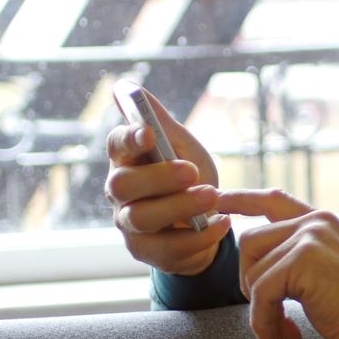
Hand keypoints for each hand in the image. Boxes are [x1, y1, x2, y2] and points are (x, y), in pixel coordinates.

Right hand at [105, 87, 231, 274]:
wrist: (205, 223)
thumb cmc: (189, 180)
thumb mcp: (182, 147)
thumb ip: (161, 122)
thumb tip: (129, 87)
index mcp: (127, 160)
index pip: (116, 145)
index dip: (129, 138)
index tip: (148, 133)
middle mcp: (120, 193)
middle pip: (123, 184)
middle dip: (159, 177)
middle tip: (193, 171)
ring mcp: (130, 225)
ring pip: (143, 217)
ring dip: (180, 206)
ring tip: (212, 196)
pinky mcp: (147, 252)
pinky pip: (169, 247)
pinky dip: (199, 236)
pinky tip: (222, 223)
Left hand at [221, 189, 338, 338]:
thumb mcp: (327, 274)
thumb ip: (297, 264)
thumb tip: (258, 281)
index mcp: (322, 222)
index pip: (273, 200)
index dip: (242, 199)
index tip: (218, 201)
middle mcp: (315, 222)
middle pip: (250, 244)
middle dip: (252, 285)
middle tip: (273, 320)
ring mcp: (309, 237)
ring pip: (253, 271)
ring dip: (260, 310)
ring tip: (282, 334)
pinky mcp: (303, 260)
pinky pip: (261, 292)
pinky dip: (263, 321)